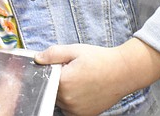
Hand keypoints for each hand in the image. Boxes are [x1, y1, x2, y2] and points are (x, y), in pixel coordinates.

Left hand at [34, 40, 159, 115]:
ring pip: (60, 100)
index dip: (52, 70)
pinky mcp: (84, 115)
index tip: (60, 65)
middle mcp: (68, 100)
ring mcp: (76, 110)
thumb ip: (53, 54)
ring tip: (81, 79)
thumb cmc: (100, 59)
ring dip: (65, 91)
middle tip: (73, 70)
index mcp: (64, 82)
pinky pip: (70, 108)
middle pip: (52, 90)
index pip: (46, 78)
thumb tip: (37, 58)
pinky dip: (73, 100)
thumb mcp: (74, 50)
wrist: (122, 72)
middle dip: (59, 80)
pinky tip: (84, 89)